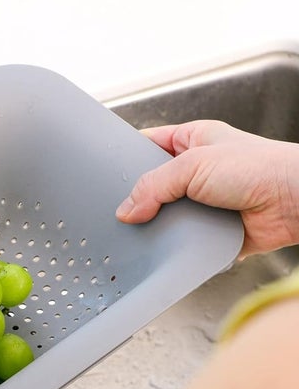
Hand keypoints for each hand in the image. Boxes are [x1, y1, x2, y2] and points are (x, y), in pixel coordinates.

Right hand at [115, 120, 298, 256]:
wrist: (295, 202)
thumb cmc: (261, 167)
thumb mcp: (193, 165)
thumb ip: (154, 185)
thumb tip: (127, 208)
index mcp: (193, 140)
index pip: (148, 144)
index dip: (128, 157)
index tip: (107, 173)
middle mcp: (199, 170)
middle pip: (154, 186)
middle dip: (142, 199)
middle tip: (126, 210)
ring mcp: (206, 202)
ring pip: (168, 217)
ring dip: (162, 226)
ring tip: (148, 231)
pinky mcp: (215, 231)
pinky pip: (187, 241)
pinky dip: (180, 247)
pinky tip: (172, 248)